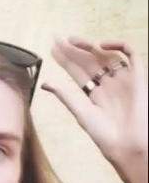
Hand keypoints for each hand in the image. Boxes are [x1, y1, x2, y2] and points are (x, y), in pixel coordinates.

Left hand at [42, 36, 147, 162]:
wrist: (127, 143)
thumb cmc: (104, 134)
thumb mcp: (80, 112)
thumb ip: (65, 95)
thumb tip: (45, 83)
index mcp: (94, 95)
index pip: (78, 72)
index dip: (66, 60)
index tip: (52, 48)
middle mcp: (108, 85)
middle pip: (89, 61)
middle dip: (74, 50)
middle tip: (59, 39)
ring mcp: (123, 79)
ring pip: (105, 55)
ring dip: (90, 46)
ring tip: (73, 40)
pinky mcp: (138, 76)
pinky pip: (131, 54)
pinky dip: (119, 46)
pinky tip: (101, 45)